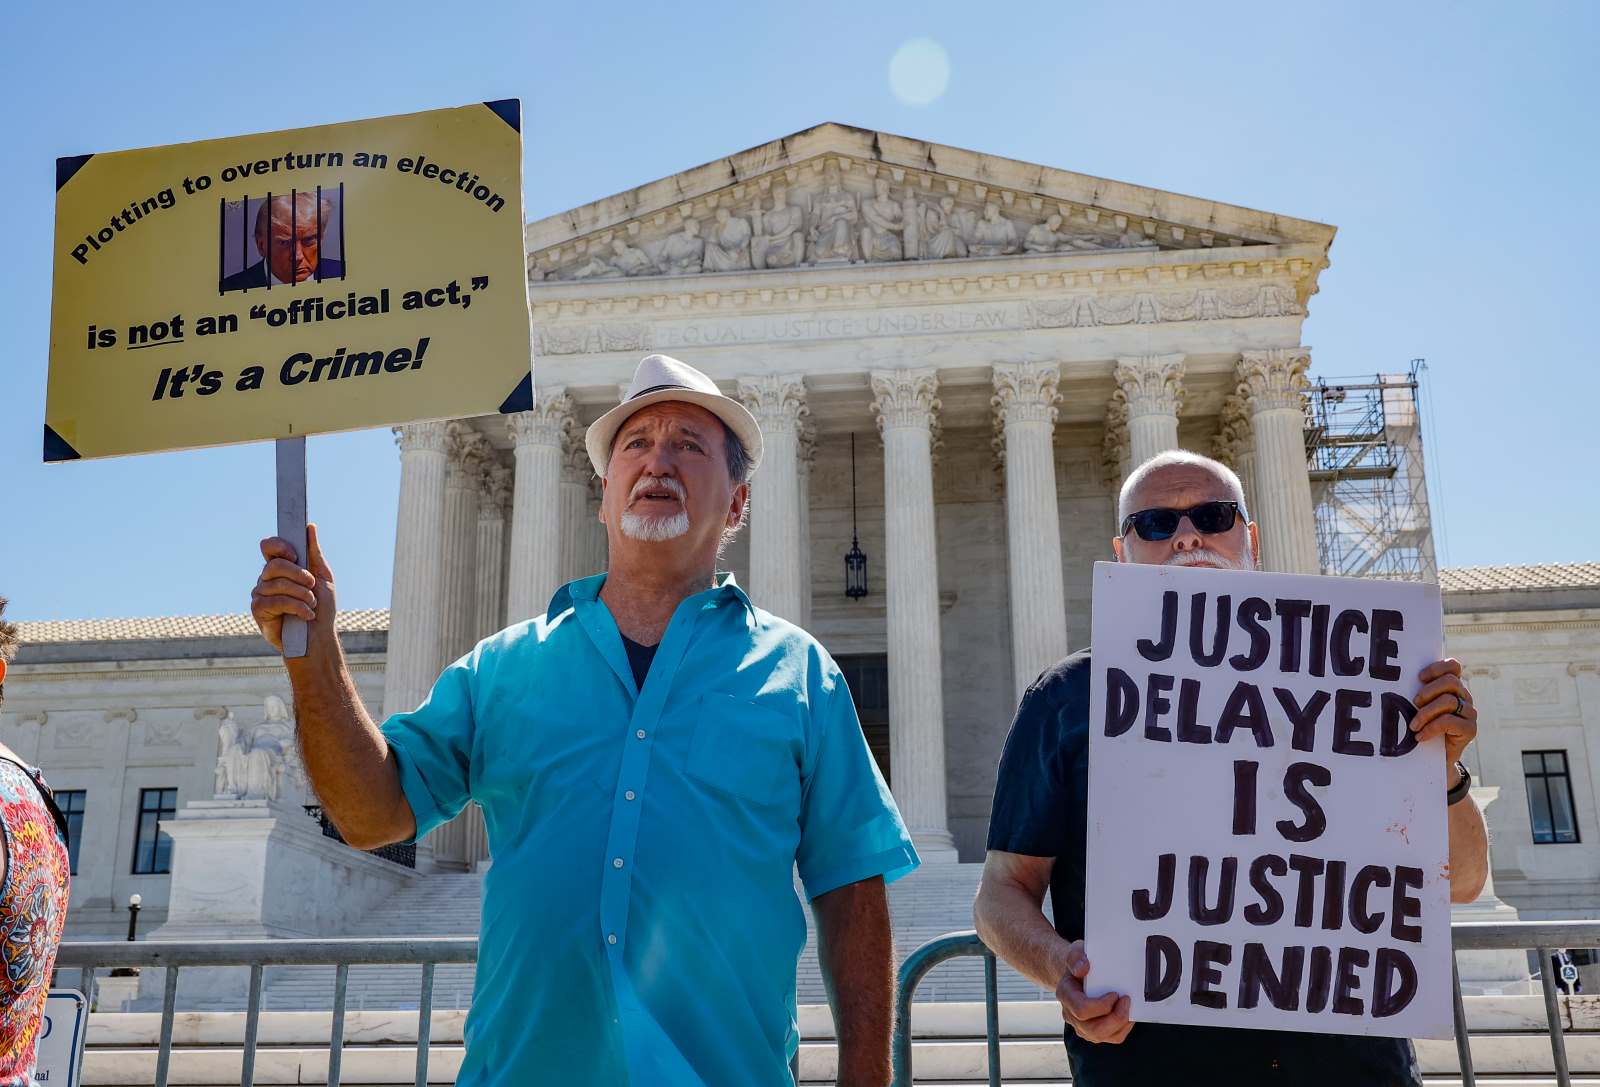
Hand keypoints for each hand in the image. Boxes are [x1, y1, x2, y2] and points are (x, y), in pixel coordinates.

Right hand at [250, 523, 336, 652]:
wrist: (318, 637)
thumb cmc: (320, 608)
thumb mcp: (322, 577)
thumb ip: (314, 553)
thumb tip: (310, 527)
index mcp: (281, 568)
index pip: (268, 547)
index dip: (278, 546)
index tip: (294, 554)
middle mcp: (267, 579)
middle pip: (274, 565)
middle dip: (298, 574)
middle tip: (312, 584)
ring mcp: (260, 594)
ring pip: (277, 584)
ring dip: (302, 594)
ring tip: (312, 604)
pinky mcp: (258, 611)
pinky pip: (275, 601)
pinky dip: (296, 607)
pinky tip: (306, 615)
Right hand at [1055, 940, 1132, 1043]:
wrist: (1076, 972)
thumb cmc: (1078, 963)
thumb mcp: (1075, 952)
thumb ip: (1076, 957)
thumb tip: (1083, 968)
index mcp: (1065, 995)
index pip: (1082, 1009)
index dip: (1102, 1006)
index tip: (1115, 993)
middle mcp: (1070, 1014)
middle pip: (1093, 1029)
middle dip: (1115, 1018)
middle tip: (1126, 1001)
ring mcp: (1081, 1026)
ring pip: (1102, 1036)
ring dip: (1120, 1024)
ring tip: (1128, 1007)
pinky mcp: (1093, 1031)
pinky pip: (1110, 1038)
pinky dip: (1122, 1029)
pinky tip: (1127, 1015)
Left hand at [1412, 659, 1477, 771]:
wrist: (1432, 759)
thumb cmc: (1421, 728)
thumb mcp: (1417, 708)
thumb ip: (1416, 694)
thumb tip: (1395, 683)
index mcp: (1452, 687)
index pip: (1453, 667)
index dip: (1437, 667)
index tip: (1419, 677)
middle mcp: (1463, 697)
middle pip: (1450, 681)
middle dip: (1428, 691)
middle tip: (1414, 703)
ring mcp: (1469, 713)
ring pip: (1448, 701)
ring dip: (1426, 712)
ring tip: (1413, 725)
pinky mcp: (1470, 729)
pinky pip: (1449, 721)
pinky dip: (1431, 728)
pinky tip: (1420, 736)